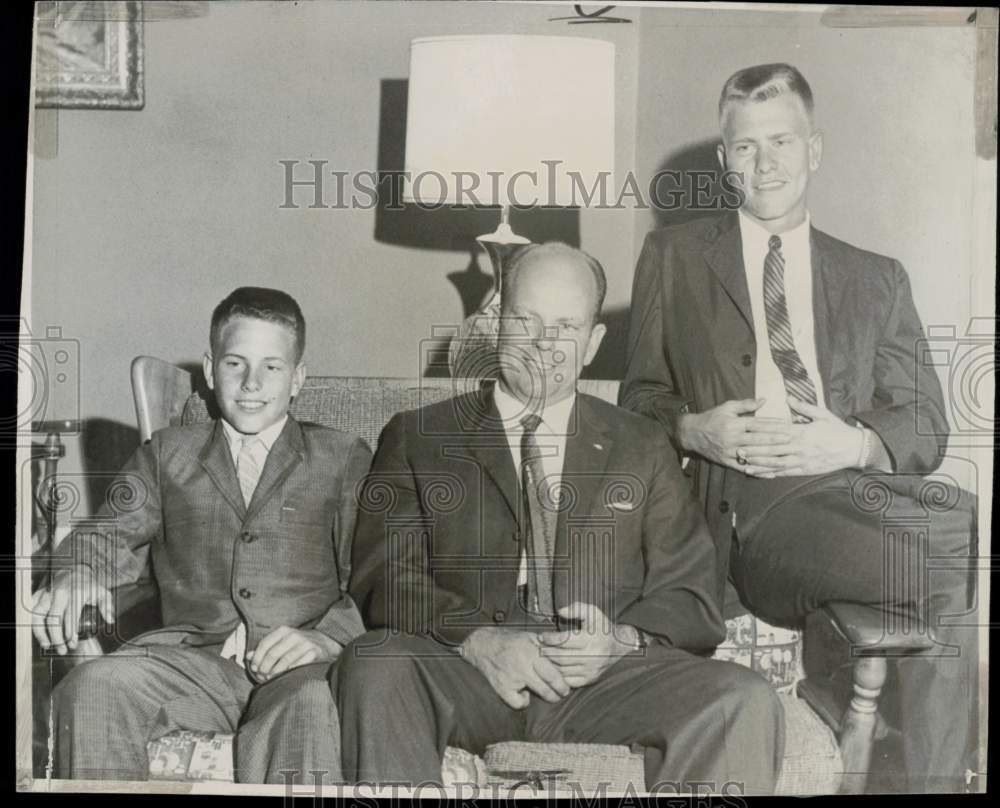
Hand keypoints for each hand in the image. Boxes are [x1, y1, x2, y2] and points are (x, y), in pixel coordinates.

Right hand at [31, 564, 113, 654]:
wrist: (74, 570)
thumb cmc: (89, 584)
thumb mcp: (102, 592)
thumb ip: (106, 606)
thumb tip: (110, 621)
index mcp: (76, 593)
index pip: (71, 617)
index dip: (70, 633)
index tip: (73, 644)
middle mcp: (60, 594)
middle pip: (54, 619)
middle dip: (57, 637)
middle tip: (62, 650)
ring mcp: (47, 593)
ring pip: (38, 615)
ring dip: (40, 632)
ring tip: (47, 645)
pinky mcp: (39, 594)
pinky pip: (31, 609)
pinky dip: (31, 622)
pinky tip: (37, 633)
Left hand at [247, 626, 341, 683]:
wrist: (326, 643)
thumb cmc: (298, 645)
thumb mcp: (282, 642)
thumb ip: (266, 648)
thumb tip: (249, 656)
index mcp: (284, 631)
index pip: (265, 644)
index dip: (257, 658)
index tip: (254, 669)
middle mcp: (294, 635)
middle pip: (273, 654)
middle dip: (264, 668)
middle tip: (261, 677)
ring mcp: (305, 644)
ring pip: (284, 661)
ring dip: (275, 673)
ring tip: (270, 679)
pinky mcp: (314, 653)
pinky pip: (297, 666)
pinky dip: (288, 674)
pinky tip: (284, 677)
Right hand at [460, 627, 570, 708]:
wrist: (482, 645)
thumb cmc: (509, 640)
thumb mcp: (529, 637)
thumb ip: (547, 645)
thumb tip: (566, 651)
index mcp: (531, 651)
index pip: (553, 673)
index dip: (563, 683)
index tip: (566, 686)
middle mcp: (523, 665)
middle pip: (548, 686)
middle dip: (559, 692)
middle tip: (562, 693)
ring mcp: (512, 678)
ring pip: (538, 694)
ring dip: (548, 696)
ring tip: (550, 695)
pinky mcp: (502, 687)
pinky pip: (518, 703)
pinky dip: (523, 701)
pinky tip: (524, 694)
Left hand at [537, 602, 633, 688]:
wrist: (618, 646)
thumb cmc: (601, 627)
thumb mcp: (592, 612)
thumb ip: (576, 608)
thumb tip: (560, 611)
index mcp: (590, 639)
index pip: (563, 641)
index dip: (549, 639)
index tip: (542, 636)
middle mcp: (591, 656)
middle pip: (560, 657)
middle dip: (546, 652)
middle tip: (538, 647)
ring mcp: (590, 670)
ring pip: (562, 670)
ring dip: (549, 664)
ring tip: (542, 657)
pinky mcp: (590, 679)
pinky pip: (568, 680)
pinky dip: (558, 675)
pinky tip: (553, 667)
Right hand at [678, 398, 790, 474]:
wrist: (691, 433)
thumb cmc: (711, 418)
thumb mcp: (726, 407)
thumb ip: (746, 404)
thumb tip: (764, 400)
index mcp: (734, 424)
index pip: (757, 424)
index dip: (773, 425)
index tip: (787, 426)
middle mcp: (732, 438)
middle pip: (758, 440)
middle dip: (776, 441)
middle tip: (792, 441)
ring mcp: (730, 452)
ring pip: (754, 455)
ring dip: (771, 457)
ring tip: (786, 457)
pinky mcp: (727, 462)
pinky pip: (745, 468)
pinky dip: (758, 472)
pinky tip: (771, 474)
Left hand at [738, 397, 864, 476]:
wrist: (854, 449)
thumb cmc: (837, 429)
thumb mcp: (822, 414)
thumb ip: (803, 407)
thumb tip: (787, 398)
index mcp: (802, 432)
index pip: (777, 431)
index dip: (760, 432)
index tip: (746, 430)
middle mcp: (799, 447)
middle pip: (773, 449)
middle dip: (754, 450)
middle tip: (738, 450)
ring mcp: (801, 460)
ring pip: (776, 463)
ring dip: (759, 464)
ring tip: (744, 463)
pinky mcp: (804, 470)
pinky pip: (784, 473)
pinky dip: (770, 474)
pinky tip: (759, 474)